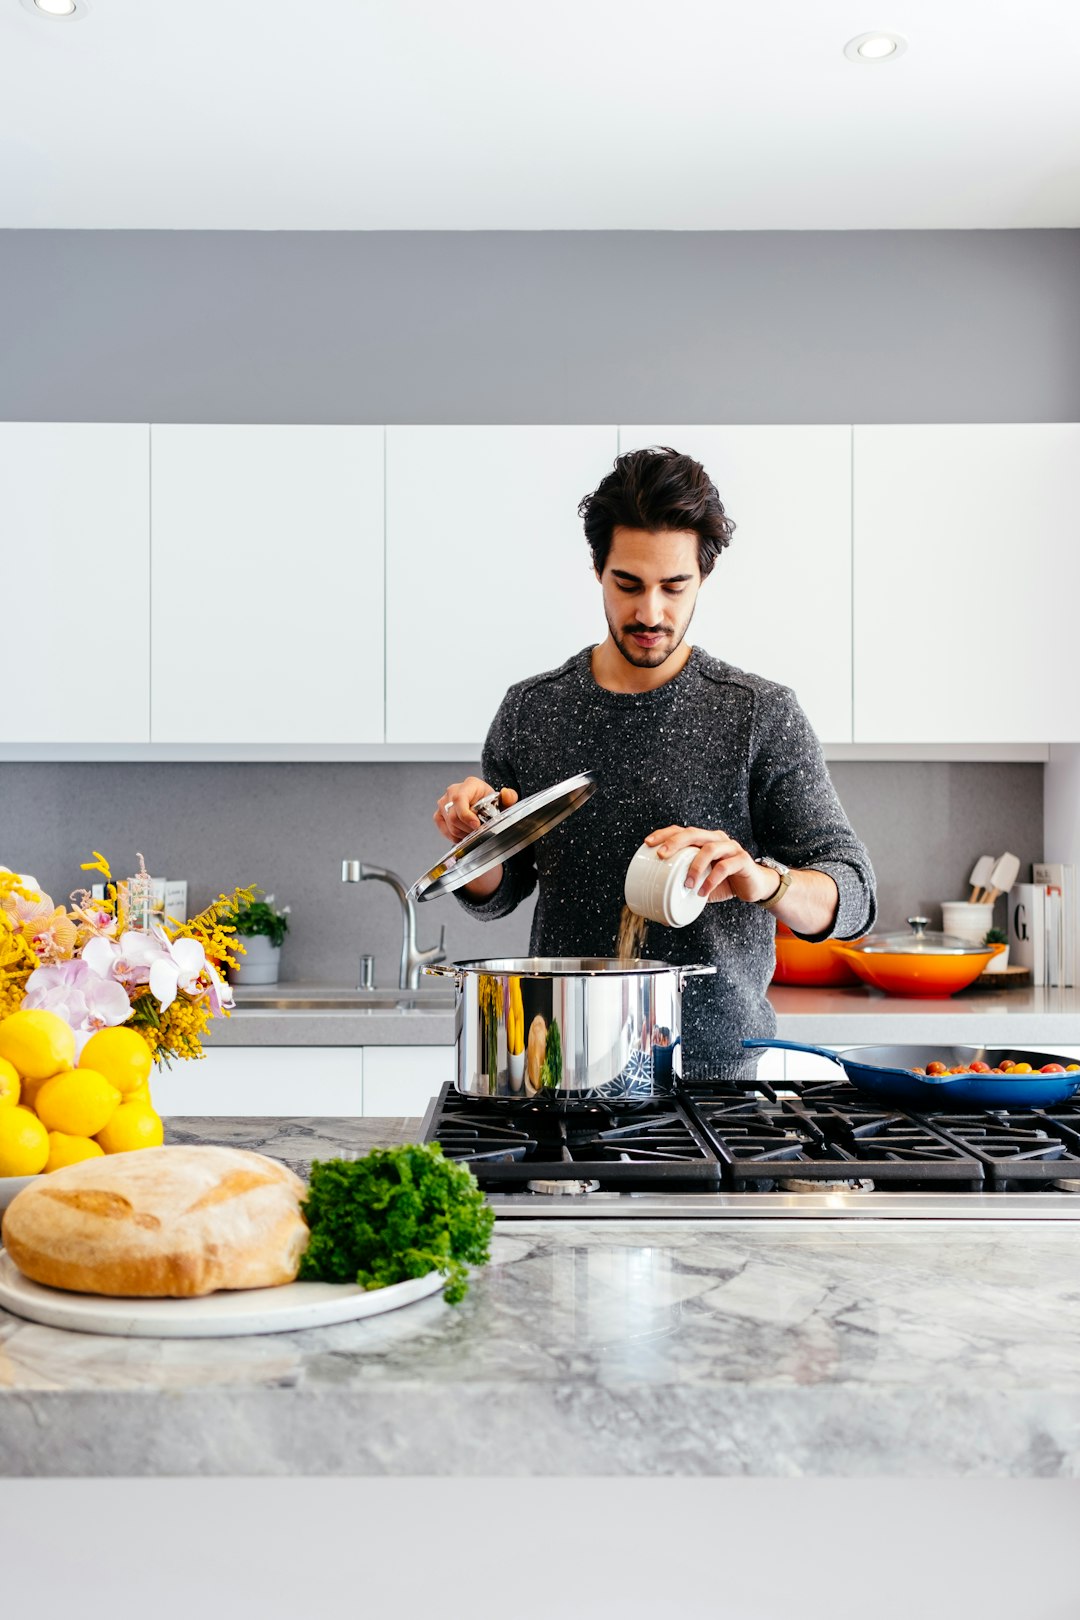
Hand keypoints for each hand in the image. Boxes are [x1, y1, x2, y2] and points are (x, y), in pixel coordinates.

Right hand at [434, 777, 518, 844]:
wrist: (483, 804)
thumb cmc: (490, 802)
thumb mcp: (502, 800)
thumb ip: (509, 797)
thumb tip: (506, 793)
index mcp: (469, 784)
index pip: (459, 799)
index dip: (466, 815)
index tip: (476, 825)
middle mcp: (453, 791)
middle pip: (453, 816)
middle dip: (467, 828)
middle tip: (479, 832)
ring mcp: (444, 802)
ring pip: (449, 824)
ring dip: (462, 833)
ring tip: (473, 833)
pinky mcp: (439, 813)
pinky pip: (443, 828)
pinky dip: (454, 836)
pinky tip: (464, 835)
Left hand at [643, 825, 780, 904]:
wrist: (754, 887)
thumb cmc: (724, 882)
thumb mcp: (700, 882)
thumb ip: (684, 885)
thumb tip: (659, 905)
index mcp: (704, 840)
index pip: (682, 830)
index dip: (664, 834)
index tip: (648, 843)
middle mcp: (717, 839)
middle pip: (694, 833)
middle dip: (675, 842)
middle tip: (661, 855)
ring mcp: (731, 848)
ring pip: (709, 848)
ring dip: (694, 866)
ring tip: (686, 884)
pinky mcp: (743, 860)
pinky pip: (725, 867)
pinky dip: (711, 880)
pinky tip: (703, 892)